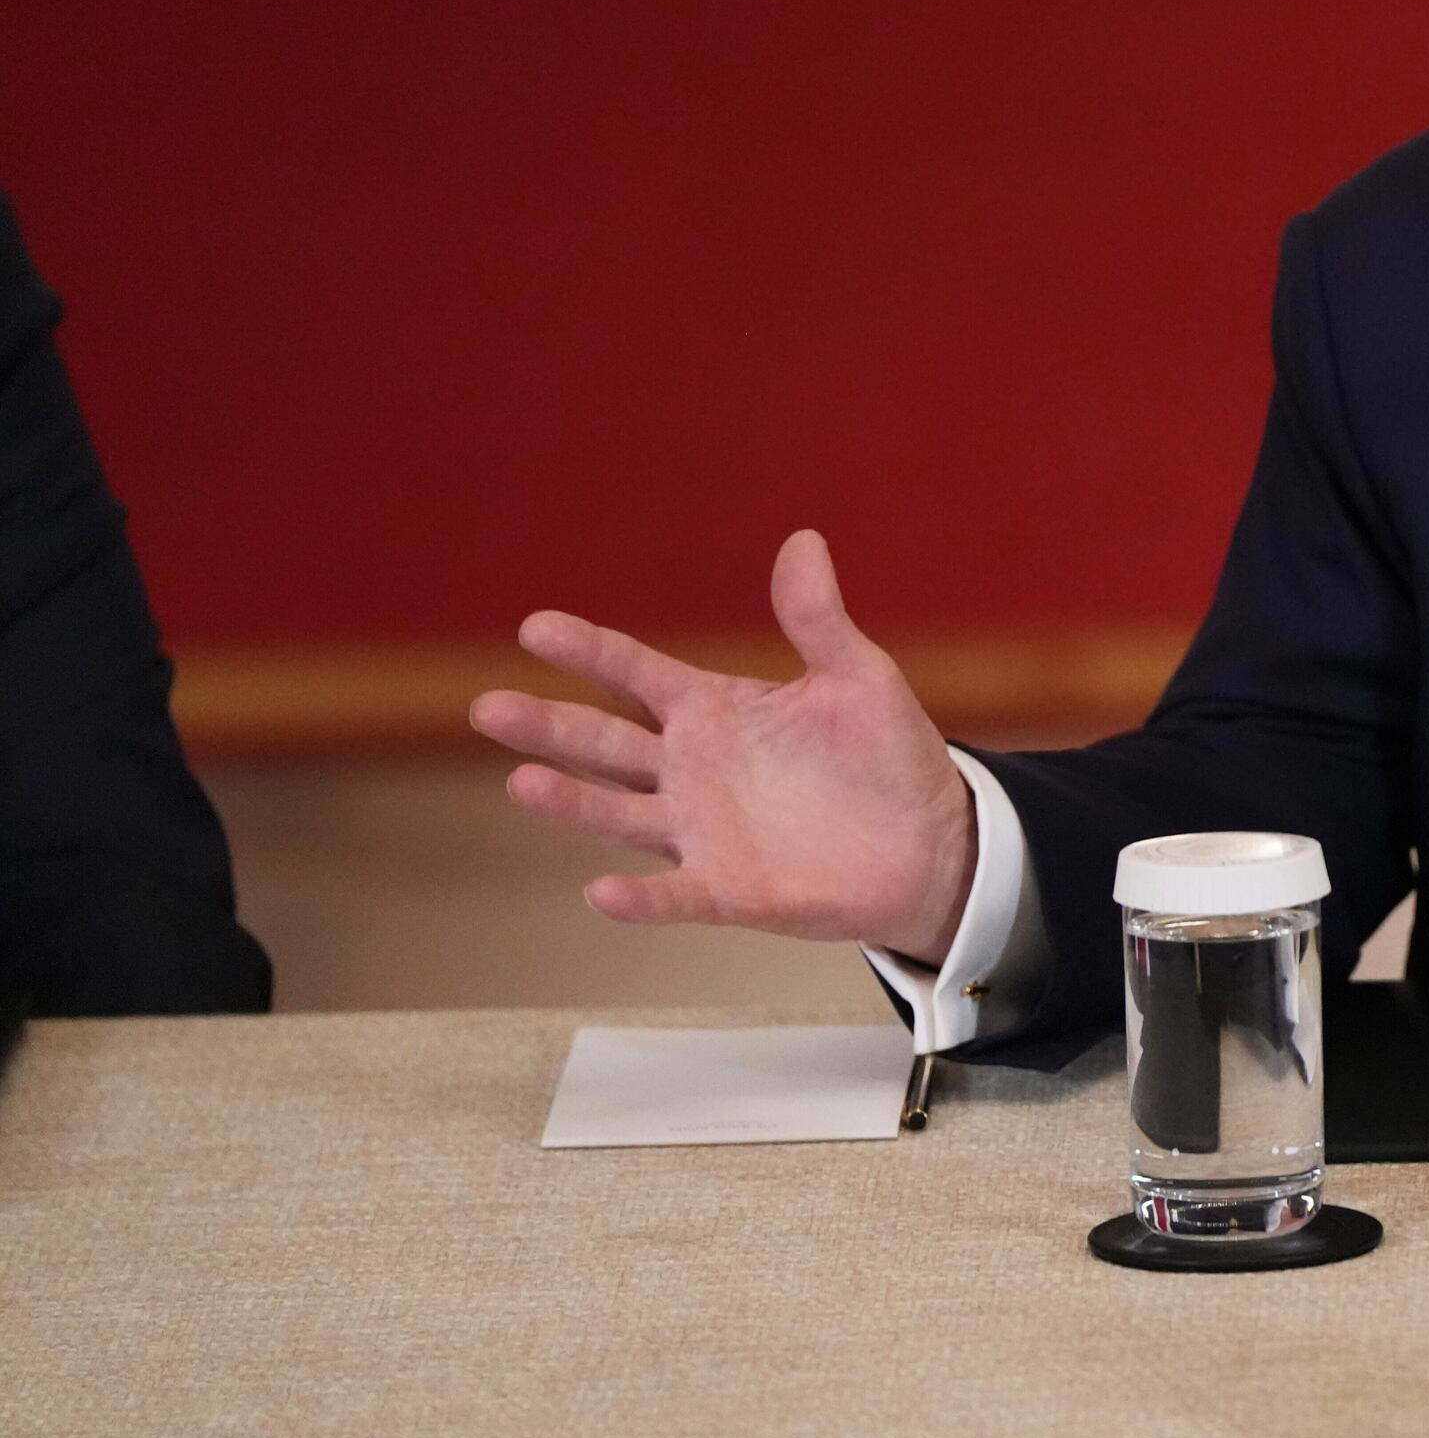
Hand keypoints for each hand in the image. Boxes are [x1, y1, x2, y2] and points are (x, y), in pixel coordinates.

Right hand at [470, 530, 978, 960]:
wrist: (930, 843)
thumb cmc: (886, 754)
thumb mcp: (857, 676)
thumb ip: (817, 619)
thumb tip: (803, 540)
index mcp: (713, 709)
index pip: (635, 674)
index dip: (589, 651)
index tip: (536, 627)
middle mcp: (690, 769)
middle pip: (604, 743)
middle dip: (548, 726)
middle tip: (488, 706)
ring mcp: (701, 832)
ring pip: (618, 813)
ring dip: (571, 802)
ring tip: (522, 782)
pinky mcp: (728, 889)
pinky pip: (673, 894)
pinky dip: (638, 896)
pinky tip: (599, 892)